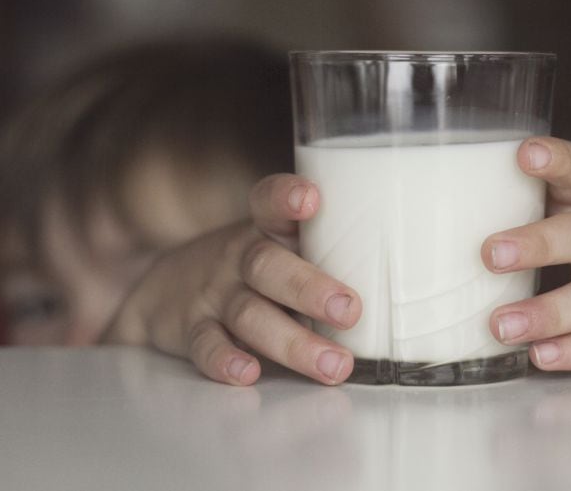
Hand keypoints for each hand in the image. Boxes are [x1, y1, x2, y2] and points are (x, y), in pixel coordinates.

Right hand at [104, 174, 361, 385]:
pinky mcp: (193, 331)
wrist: (166, 288)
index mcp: (264, 231)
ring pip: (249, 314)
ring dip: (292, 342)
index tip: (311, 199)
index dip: (286, 198)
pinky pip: (206, 344)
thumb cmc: (251, 270)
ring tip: (334, 365)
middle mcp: (238, 258)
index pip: (268, 202)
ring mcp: (215, 295)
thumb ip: (322, 253)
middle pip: (267, 265)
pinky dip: (225, 360)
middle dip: (309, 288)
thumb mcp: (276, 247)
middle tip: (349, 310)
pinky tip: (249, 372)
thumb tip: (405, 277)